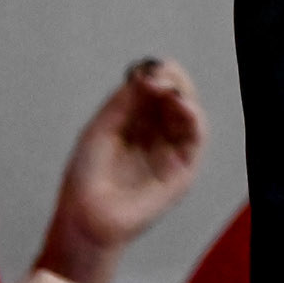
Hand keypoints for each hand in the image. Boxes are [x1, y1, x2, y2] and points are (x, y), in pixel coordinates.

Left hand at [37, 59, 208, 282]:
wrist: (86, 215)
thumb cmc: (87, 175)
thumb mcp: (100, 128)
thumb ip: (124, 101)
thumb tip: (148, 73)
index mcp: (136, 120)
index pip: (157, 88)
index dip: (156, 74)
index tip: (149, 68)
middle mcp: (158, 132)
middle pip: (177, 95)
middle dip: (172, 80)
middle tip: (161, 73)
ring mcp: (172, 150)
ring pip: (191, 113)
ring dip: (184, 95)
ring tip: (170, 89)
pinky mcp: (184, 169)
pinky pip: (197, 138)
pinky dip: (194, 117)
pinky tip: (183, 104)